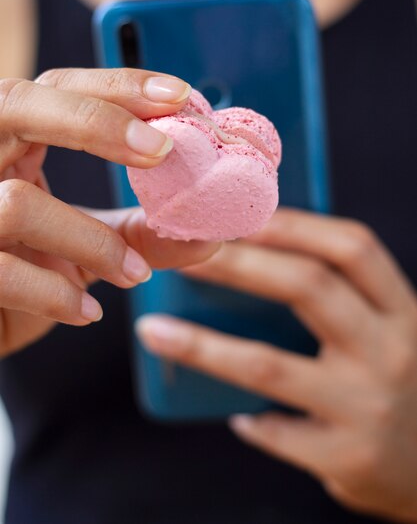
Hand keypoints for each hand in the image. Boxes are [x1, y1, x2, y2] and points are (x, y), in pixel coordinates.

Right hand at [0, 67, 217, 355]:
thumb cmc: (31, 271)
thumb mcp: (92, 245)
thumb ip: (144, 233)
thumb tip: (213, 232)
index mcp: (11, 142)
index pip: (57, 89)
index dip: (115, 85)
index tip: (180, 96)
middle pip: (15, 105)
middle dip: (94, 121)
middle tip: (161, 149)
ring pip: (18, 203)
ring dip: (93, 241)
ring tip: (135, 274)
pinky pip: (2, 272)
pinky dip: (55, 295)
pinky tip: (88, 311)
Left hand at [138, 209, 416, 521]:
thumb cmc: (405, 383)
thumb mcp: (392, 331)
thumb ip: (347, 298)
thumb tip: (255, 257)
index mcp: (403, 310)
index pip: (351, 247)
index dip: (293, 225)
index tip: (238, 215)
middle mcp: (391, 350)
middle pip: (308, 286)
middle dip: (236, 264)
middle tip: (183, 255)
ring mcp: (368, 405)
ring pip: (268, 364)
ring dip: (201, 344)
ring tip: (154, 330)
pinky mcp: (346, 456)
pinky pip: (274, 430)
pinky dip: (247, 418)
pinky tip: (232, 411)